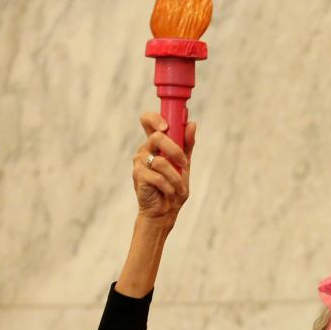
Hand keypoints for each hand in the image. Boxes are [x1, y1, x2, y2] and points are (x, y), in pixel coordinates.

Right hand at [132, 112, 195, 227]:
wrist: (164, 211)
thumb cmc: (174, 187)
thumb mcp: (184, 164)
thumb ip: (187, 145)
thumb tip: (191, 124)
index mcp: (155, 143)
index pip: (148, 120)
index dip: (156, 118)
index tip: (168, 126)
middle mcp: (145, 150)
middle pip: (157, 137)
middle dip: (175, 150)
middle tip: (184, 163)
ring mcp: (140, 162)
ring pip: (161, 161)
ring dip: (176, 177)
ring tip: (179, 187)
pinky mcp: (139, 176)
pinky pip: (158, 177)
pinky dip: (170, 186)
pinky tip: (170, 192)